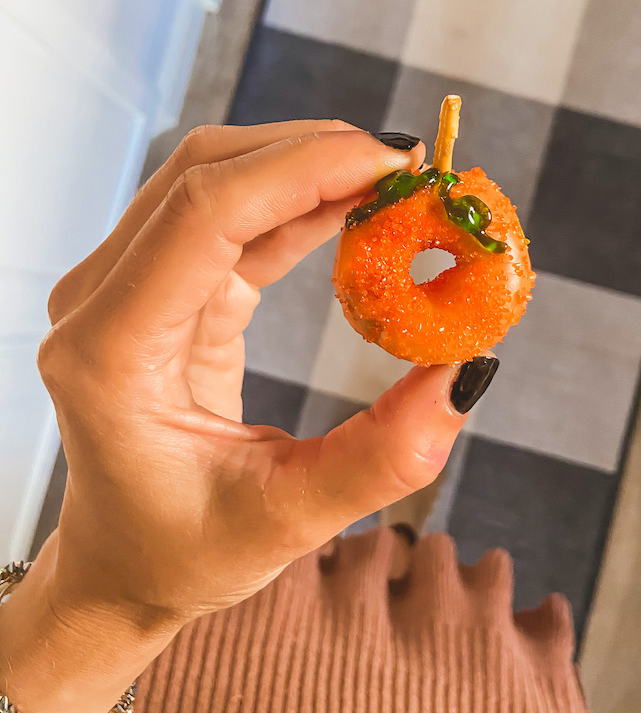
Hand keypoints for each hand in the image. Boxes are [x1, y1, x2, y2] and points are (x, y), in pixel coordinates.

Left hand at [39, 122, 467, 627]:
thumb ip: (379, 456)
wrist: (121, 560)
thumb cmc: (182, 549)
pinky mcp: (161, 285)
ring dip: (308, 165)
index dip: (304, 168)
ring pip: (216, 179)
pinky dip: (298, 202)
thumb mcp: (285, 519)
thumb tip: (466, 374)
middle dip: (314, 152)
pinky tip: (357, 206)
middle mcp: (101, 301)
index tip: (397, 164)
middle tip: (413, 167)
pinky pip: (230, 217)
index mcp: (112, 352)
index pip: (204, 213)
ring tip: (397, 182)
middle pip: (206, 173)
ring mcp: (123, 285)